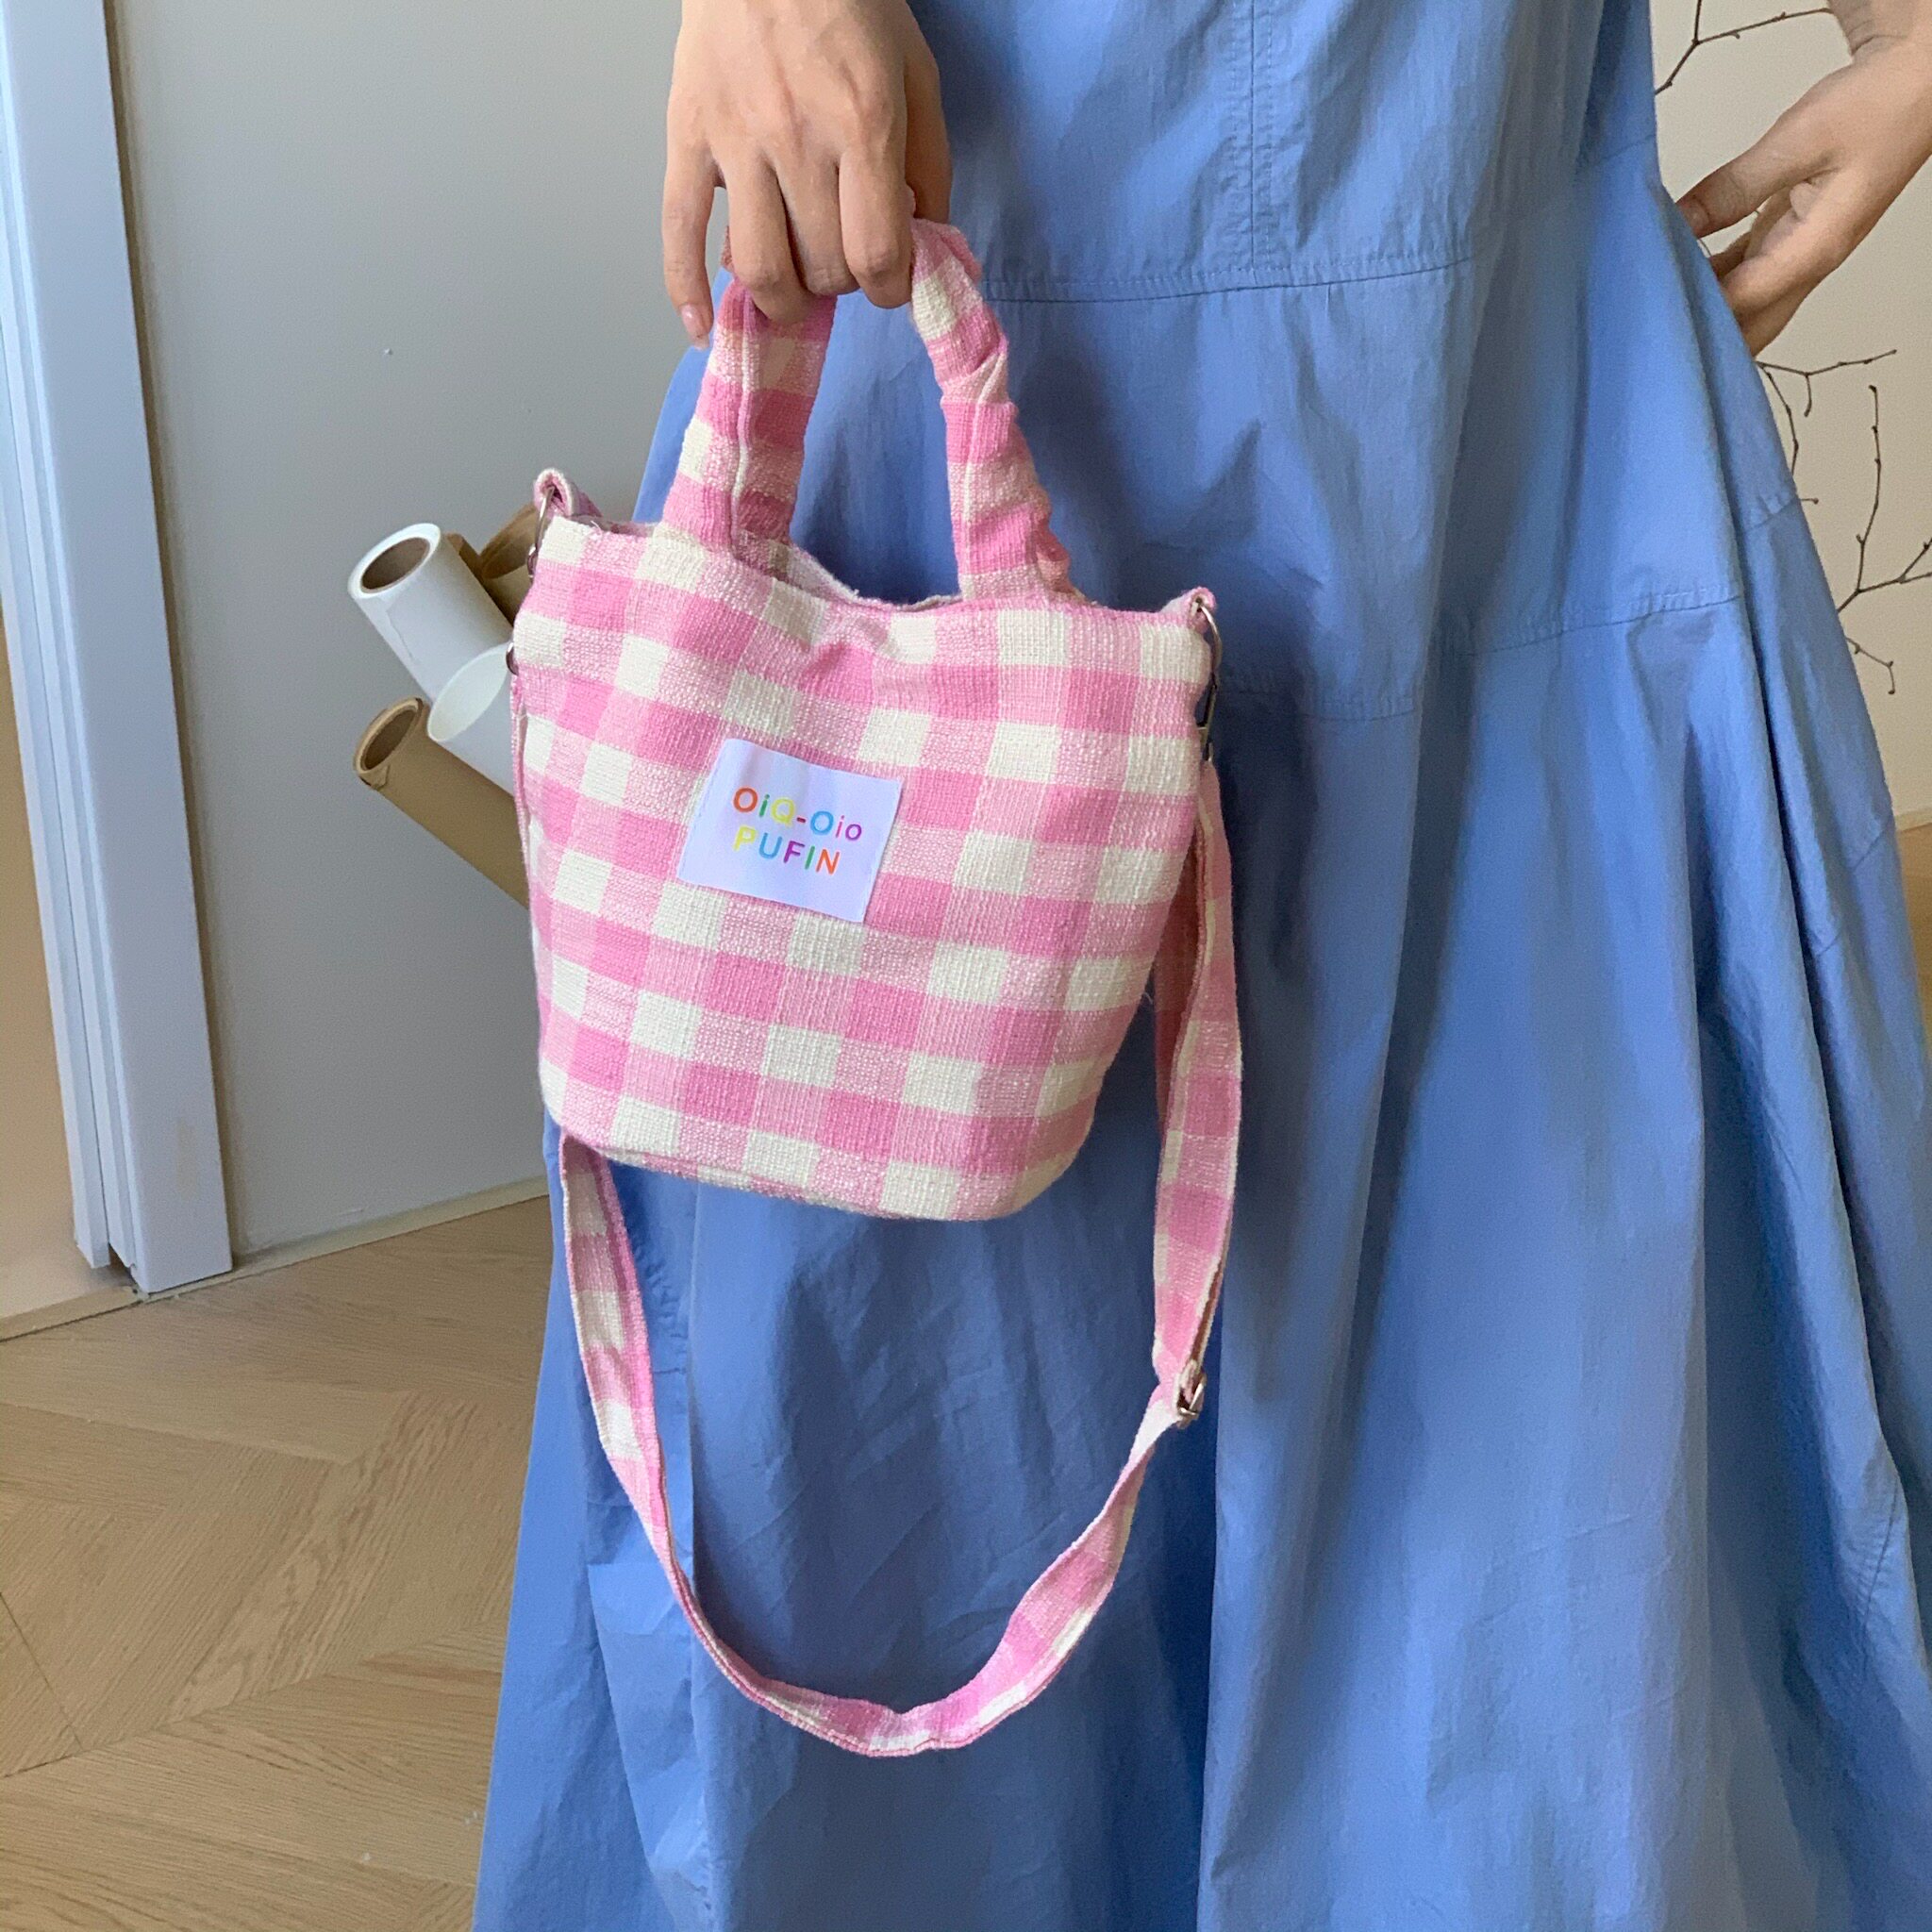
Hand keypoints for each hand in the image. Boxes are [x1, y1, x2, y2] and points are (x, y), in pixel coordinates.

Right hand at [663, 0, 949, 340]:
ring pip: (759, 267)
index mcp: (862, 123)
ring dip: (786, 299)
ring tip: (798, 287)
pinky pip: (679, 230)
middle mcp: (796, 139)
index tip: (891, 282)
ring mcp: (735, 142)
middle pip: (823, 267)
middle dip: (843, 283)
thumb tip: (926, 239)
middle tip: (845, 259)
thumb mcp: (916, 71)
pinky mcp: (687, 137)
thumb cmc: (849, 2)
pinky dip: (686, 289)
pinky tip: (704, 328)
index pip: (877, 254)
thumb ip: (930, 161)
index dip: (891, 289)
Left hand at [1677, 7, 1931, 350]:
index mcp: (1812, 251)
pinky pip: (1746, 274)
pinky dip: (1713, 280)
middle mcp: (1807, 264)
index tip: (1645, 317)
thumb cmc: (1876, 107)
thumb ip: (1732, 188)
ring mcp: (1800, 253)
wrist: (1919, 85)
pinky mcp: (1792, 235)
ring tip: (1650, 309)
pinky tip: (1677, 275)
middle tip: (1644, 332)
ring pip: (1746, 306)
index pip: (1740, 306)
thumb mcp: (1797, 142)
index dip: (1692, 316)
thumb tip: (1676, 221)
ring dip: (1704, 310)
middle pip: (1748, 328)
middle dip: (1699, 337)